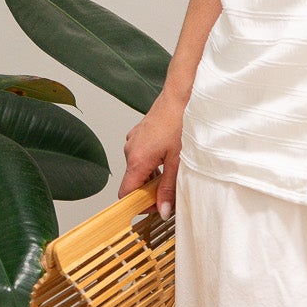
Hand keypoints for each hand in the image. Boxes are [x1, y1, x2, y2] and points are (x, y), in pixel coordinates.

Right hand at [120, 90, 185, 215]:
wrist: (181, 97)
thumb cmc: (180, 123)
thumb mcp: (178, 162)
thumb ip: (169, 188)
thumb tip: (163, 209)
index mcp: (137, 160)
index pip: (125, 193)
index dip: (136, 205)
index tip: (152, 209)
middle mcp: (130, 151)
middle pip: (132, 182)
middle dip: (148, 191)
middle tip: (169, 193)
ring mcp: (133, 141)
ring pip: (137, 169)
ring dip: (151, 176)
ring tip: (171, 172)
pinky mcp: (138, 135)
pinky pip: (140, 156)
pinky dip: (151, 163)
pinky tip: (167, 159)